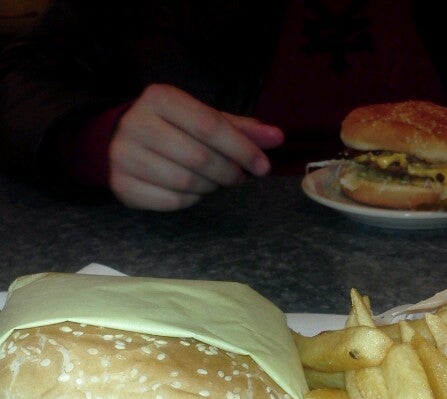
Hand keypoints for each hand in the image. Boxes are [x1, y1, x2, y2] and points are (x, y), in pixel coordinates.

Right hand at [108, 84, 283, 210]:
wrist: (118, 140)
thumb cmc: (171, 128)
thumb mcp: (204, 118)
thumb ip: (240, 128)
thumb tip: (277, 137)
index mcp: (160, 98)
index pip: (210, 126)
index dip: (242, 149)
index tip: (263, 166)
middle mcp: (137, 123)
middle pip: (199, 157)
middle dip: (228, 171)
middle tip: (238, 177)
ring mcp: (124, 156)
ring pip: (186, 183)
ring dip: (210, 186)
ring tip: (214, 181)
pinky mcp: (121, 185)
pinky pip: (171, 201)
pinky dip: (191, 200)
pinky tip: (193, 190)